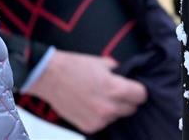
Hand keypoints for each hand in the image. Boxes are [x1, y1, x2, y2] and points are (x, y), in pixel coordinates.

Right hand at [24, 50, 147, 133]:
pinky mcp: (89, 126)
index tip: (131, 89)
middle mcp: (110, 107)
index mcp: (115, 89)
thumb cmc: (71, 66)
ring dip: (110, 109)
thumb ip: (115, 70)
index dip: (136, 90)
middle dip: (124, 100)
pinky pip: (102, 123)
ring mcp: (99, 119)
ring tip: (94, 97)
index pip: (142, 96)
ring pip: (116, 116)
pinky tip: (86, 104)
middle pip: (131, 109)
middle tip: (110, 92)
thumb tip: (122, 75)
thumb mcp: (98, 61)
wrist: (47, 76)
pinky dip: (97, 116)